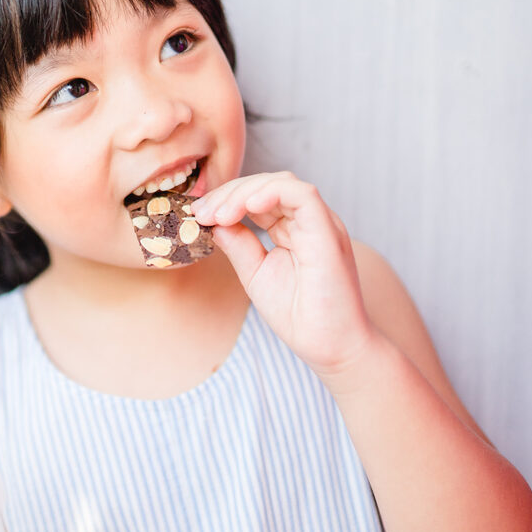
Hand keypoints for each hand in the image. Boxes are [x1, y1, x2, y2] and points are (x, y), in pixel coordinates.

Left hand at [192, 172, 375, 373]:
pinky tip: (246, 206)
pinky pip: (302, 195)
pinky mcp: (328, 234)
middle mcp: (310, 223)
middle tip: (203, 213)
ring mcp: (321, 225)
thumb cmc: (299, 316)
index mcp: (295, 230)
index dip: (227, 200)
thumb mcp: (256, 274)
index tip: (200, 216)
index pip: (260, 198)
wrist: (330, 349)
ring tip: (218, 214)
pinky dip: (271, 192)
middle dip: (229, 193)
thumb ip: (239, 245)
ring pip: (283, 183)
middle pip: (268, 185)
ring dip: (243, 192)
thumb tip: (216, 223)